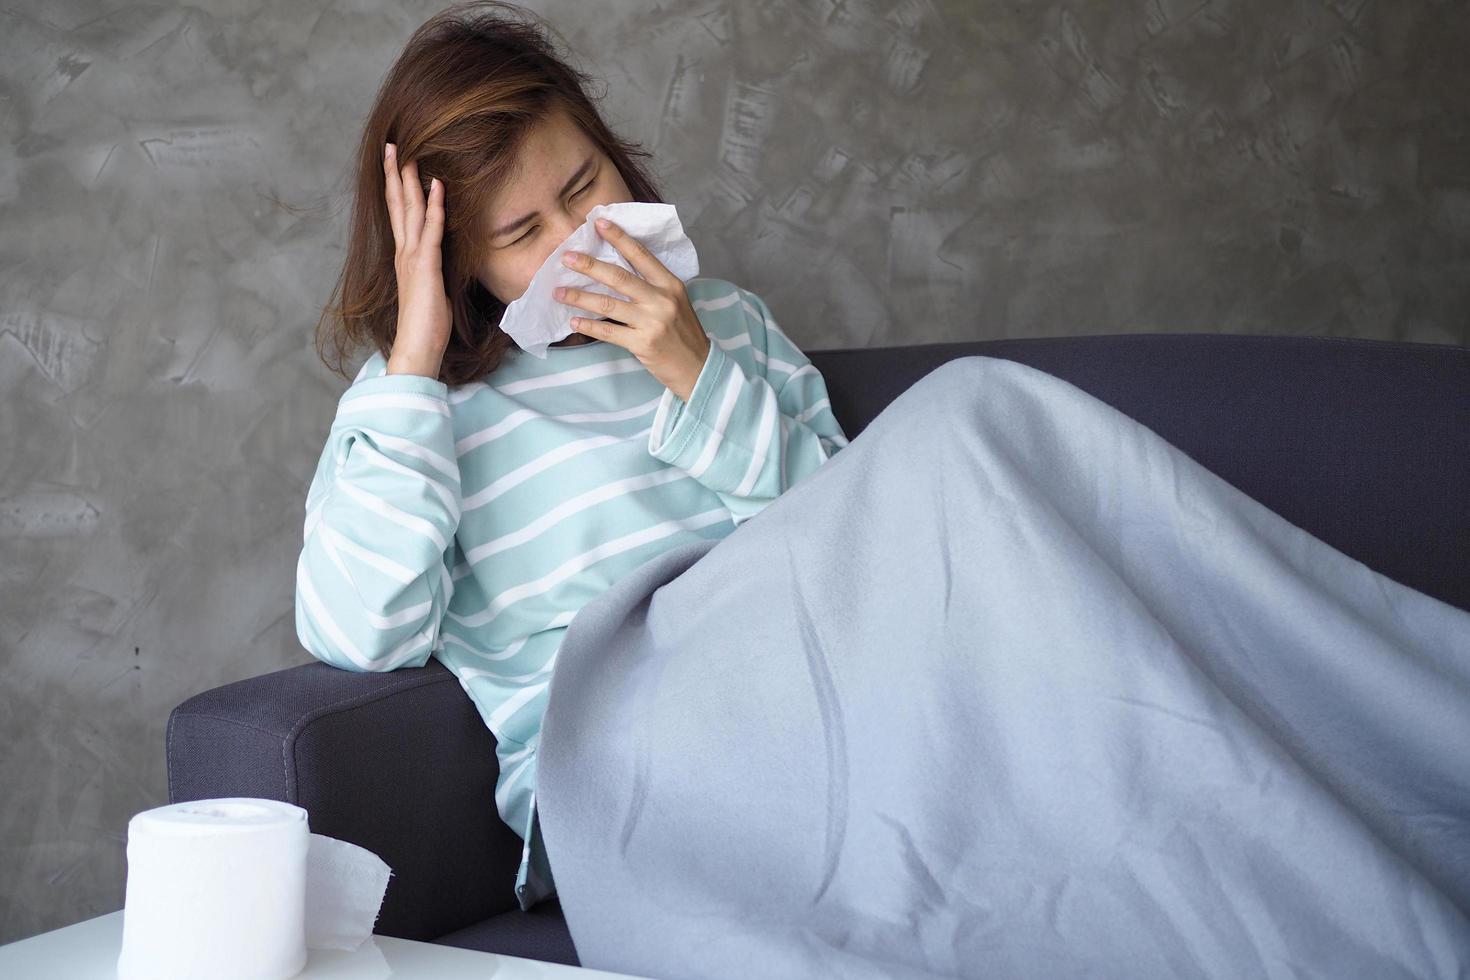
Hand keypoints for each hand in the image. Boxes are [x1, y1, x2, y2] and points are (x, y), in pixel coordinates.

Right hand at [382, 142, 450, 377]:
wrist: (417, 348)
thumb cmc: (427, 325)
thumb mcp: (432, 290)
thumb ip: (432, 272)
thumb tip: (439, 266)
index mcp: (405, 258)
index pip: (400, 215)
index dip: (397, 188)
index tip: (396, 164)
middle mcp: (404, 253)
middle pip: (398, 205)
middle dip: (395, 174)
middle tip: (393, 145)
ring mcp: (413, 258)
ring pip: (409, 211)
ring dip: (409, 181)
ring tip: (409, 154)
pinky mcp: (426, 267)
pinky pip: (431, 230)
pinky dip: (435, 206)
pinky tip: (437, 186)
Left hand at [554, 217, 710, 401]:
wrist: (698, 367)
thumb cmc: (683, 333)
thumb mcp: (676, 302)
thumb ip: (653, 286)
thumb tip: (616, 271)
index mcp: (670, 285)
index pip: (641, 255)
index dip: (619, 238)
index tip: (598, 223)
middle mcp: (661, 300)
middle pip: (619, 277)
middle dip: (589, 266)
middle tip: (566, 258)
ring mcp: (652, 322)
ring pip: (608, 304)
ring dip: (579, 297)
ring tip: (559, 292)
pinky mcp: (643, 343)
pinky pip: (609, 332)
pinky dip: (589, 326)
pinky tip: (574, 322)